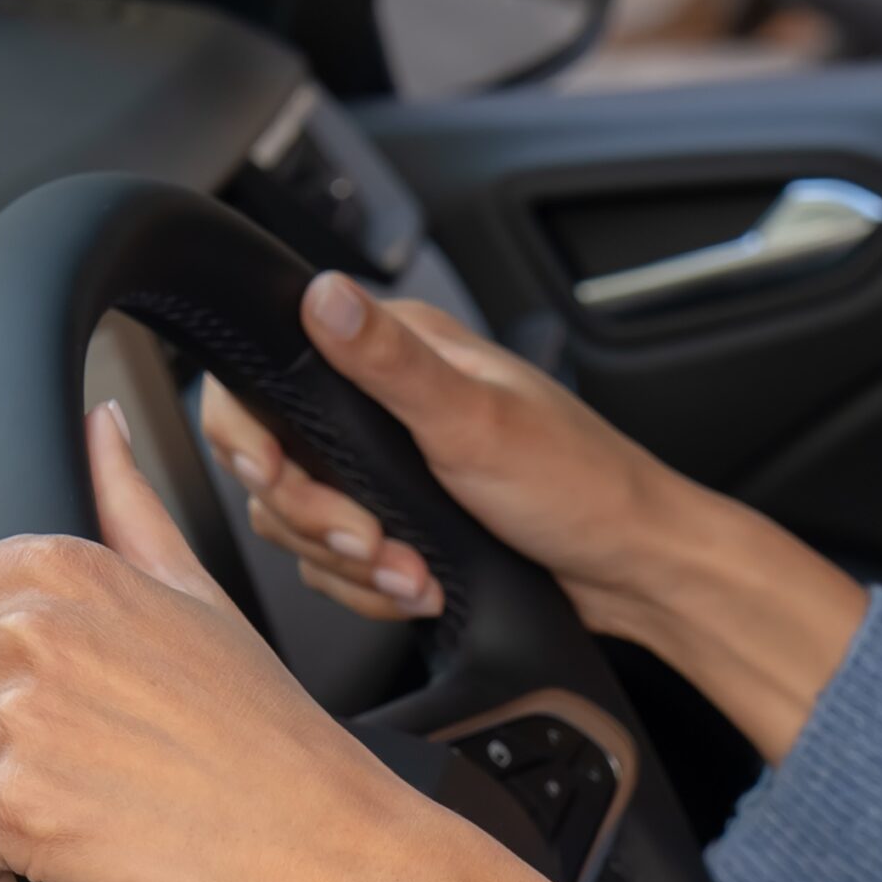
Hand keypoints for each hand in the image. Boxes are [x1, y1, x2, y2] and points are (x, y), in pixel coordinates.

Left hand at [0, 403, 589, 881]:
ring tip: (79, 798)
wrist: (328, 842)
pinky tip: (85, 842)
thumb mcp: (202, 596)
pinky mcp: (16, 809)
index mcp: (63, 571)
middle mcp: (29, 634)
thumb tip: (100, 428)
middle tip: (57, 755)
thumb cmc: (270, 734)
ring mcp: (19, 721)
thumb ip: (128, 508)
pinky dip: (5, 867)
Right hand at [201, 275, 864, 761]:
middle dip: (317, 519)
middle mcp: (389, 399)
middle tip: (372, 542)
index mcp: (402, 349)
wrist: (633, 568)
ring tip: (412, 575)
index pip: (268, 371)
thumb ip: (390, 362)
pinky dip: (373, 586)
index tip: (274, 475)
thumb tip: (323, 293)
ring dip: (352, 564)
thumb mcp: (477, 421)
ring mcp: (393, 465)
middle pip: (276, 462)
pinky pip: (340, 562)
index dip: (248, 432)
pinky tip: (421, 588)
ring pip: (303, 521)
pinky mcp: (403, 519)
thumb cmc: (579, 485)